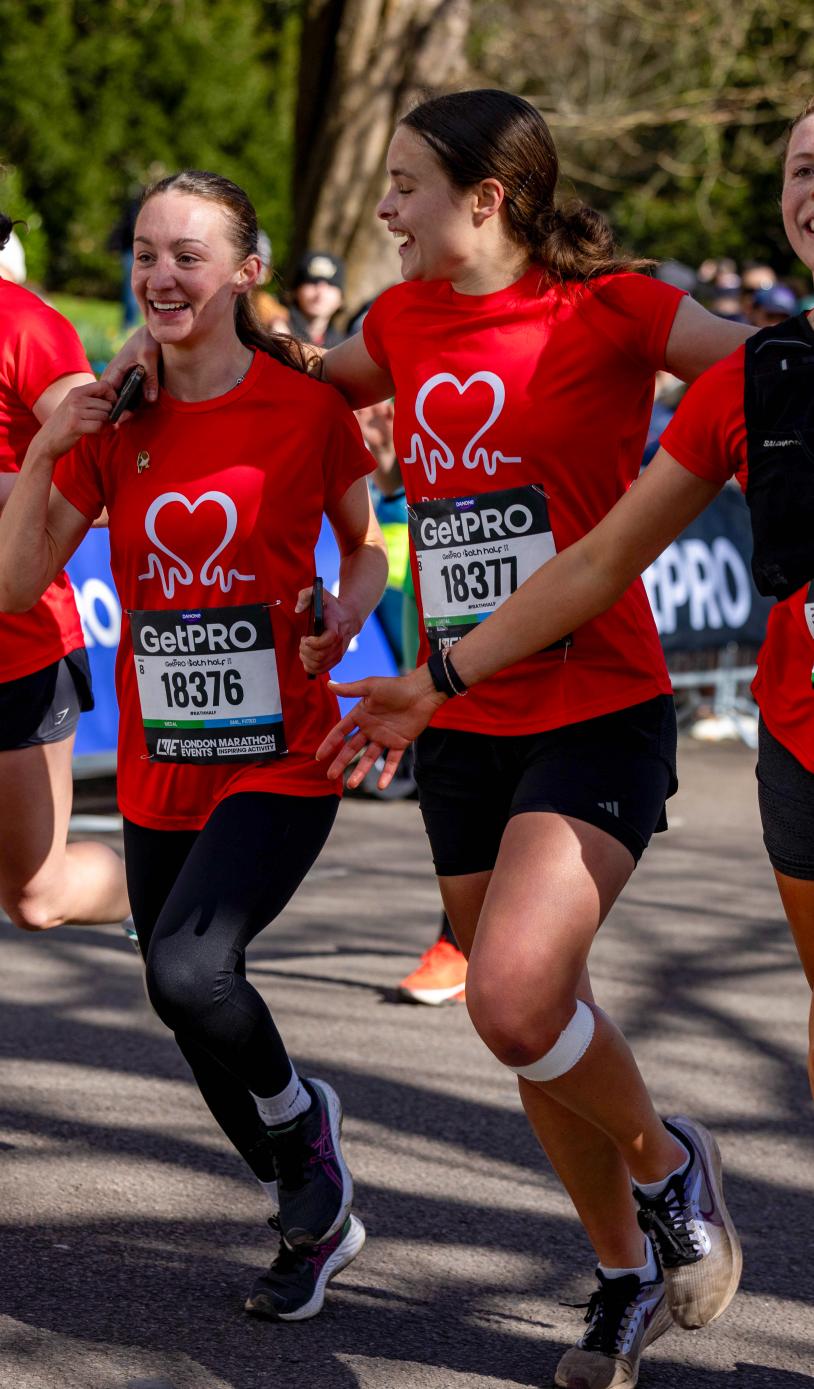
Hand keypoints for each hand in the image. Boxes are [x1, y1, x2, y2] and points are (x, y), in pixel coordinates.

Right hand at [36, 380, 118, 458]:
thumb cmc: (65, 425)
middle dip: (109, 415)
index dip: (113, 395)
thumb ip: (92, 402)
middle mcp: (75, 398)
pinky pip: (99, 426)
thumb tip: (119, 404)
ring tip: (96, 428)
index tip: (111, 405)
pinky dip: (102, 431)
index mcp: (76, 391)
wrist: (46, 442)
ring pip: (105, 416)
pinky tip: (96, 433)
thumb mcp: (75, 407)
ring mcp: (75, 411)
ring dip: (105, 425)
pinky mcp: (76, 425)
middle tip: (102, 422)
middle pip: (107, 404)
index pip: (104, 385)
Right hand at [102, 326, 159, 416]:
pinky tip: (136, 409)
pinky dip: (130, 401)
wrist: (148, 332)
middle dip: (118, 411)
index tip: (122, 418)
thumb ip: (150, 379)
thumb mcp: (150, 359)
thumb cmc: (146, 342)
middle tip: (125, 423)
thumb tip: (151, 400)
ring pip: (118, 398)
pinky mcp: (125, 379)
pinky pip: (125, 394)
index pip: (107, 395)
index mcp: (114, 371)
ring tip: (130, 417)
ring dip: (124, 407)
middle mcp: (112, 376)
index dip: (113, 408)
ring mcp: (118, 378)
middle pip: (111, 399)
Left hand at [296, 585, 360, 675]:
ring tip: (303, 649)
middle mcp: (339, 642)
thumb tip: (298, 609)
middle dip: (305, 651)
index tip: (305, 637)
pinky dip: (311, 668)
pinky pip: (322, 670)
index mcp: (336, 626)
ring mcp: (339, 652)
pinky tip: (307, 658)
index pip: (328, 639)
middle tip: (302, 642)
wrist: (349, 616)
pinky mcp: (336, 659)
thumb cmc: (332, 606)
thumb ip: (305, 595)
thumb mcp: (320, 593)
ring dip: (306, 659)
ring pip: (319, 665)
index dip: (314, 642)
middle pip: (320, 655)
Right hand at [316, 666, 446, 788]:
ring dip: (361, 772)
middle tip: (330, 776)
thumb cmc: (396, 686)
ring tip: (352, 785)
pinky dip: (387, 773)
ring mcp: (384, 738)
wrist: (422, 692)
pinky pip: (392, 761)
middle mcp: (370, 729)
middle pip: (352, 749)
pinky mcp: (400, 744)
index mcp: (361, 715)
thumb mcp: (371, 687)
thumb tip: (328, 684)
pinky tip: (381, 786)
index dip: (330, 744)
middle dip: (341, 762)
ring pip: (369, 758)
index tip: (319, 756)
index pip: (341, 732)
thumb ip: (350, 689)